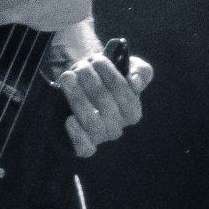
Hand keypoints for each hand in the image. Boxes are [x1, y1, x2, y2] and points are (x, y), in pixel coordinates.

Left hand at [55, 38, 154, 157]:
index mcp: (133, 111)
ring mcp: (101, 137)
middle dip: (91, 82)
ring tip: (68, 78)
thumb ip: (140, 71)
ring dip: (79, 99)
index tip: (97, 59)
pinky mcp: (84, 146)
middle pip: (106, 106)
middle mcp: (118, 126)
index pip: (125, 94)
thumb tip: (135, 83)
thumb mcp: (128, 67)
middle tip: (81, 66)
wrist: (83, 86)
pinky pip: (85, 148)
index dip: (111, 76)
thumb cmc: (108, 76)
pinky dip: (78, 135)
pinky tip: (69, 119)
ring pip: (93, 124)